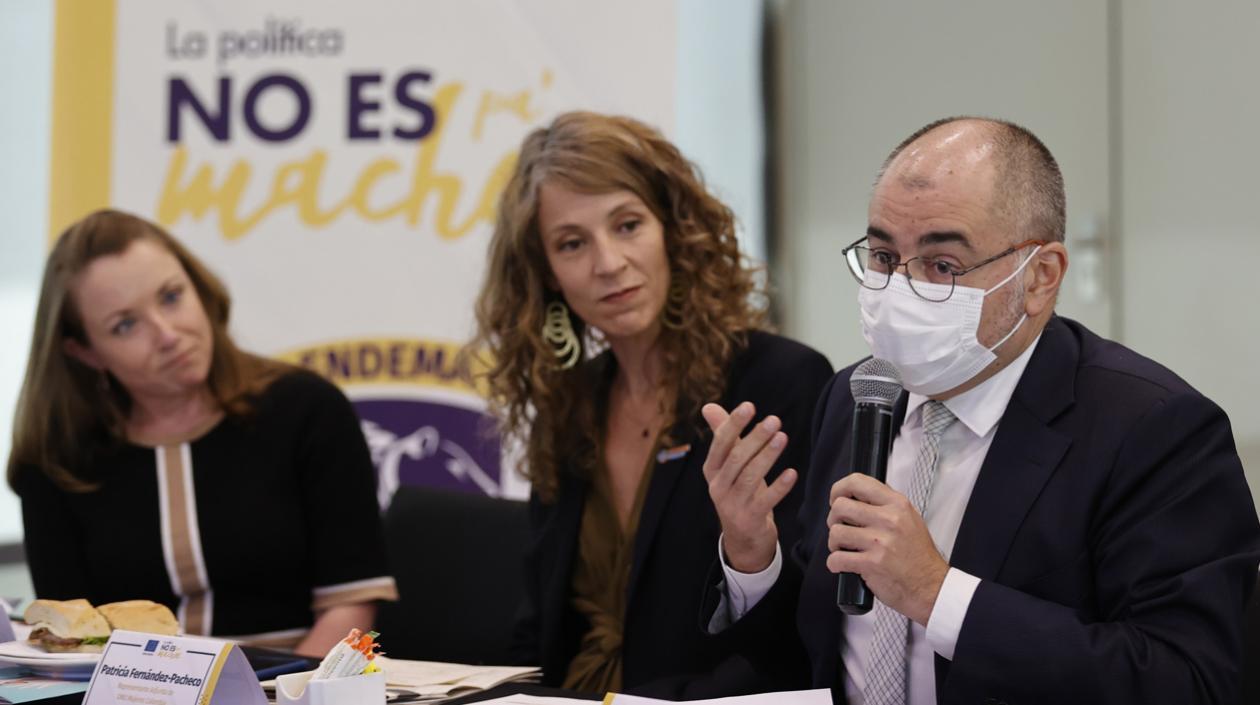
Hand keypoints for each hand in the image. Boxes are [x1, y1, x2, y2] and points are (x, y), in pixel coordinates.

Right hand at [701, 401, 797, 573]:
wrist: (742, 538)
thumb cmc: (738, 492)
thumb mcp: (728, 466)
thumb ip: (723, 436)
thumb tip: (709, 406)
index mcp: (712, 470)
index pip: (721, 443)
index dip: (733, 424)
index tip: (749, 406)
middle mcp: (718, 486)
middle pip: (736, 458)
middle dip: (755, 438)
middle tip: (774, 420)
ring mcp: (733, 505)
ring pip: (750, 477)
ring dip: (767, 456)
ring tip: (783, 437)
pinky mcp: (750, 519)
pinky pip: (765, 501)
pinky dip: (779, 487)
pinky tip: (792, 472)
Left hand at [825, 473, 948, 625]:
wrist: (930, 587)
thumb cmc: (919, 557)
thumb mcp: (910, 519)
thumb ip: (886, 505)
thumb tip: (857, 495)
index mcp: (897, 505)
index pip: (858, 482)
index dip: (839, 489)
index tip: (836, 498)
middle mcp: (889, 520)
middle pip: (840, 506)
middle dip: (834, 520)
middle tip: (841, 528)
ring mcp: (880, 541)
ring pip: (836, 532)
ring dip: (834, 543)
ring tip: (845, 549)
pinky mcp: (871, 563)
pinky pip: (837, 558)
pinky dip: (835, 563)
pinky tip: (843, 564)